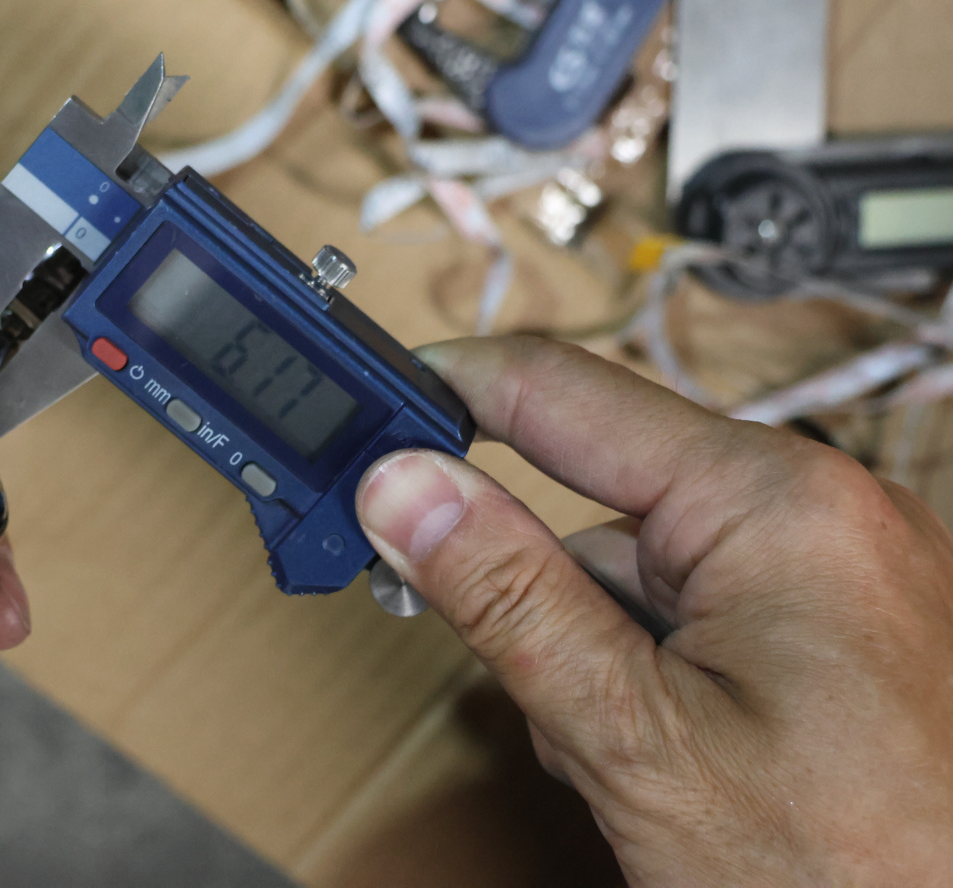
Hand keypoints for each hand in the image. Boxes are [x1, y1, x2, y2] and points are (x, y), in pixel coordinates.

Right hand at [357, 336, 952, 885]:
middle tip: (536, 695)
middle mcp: (817, 508)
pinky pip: (702, 612)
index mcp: (772, 500)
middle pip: (596, 507)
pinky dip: (660, 676)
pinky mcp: (839, 622)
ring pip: (640, 575)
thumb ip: (508, 597)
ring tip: (639, 766)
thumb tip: (405, 489)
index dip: (445, 394)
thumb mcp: (636, 736)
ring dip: (602, 659)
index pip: (557, 390)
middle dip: (544, 602)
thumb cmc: (862, 873)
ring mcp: (835, 567)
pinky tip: (683, 762)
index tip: (367, 413)